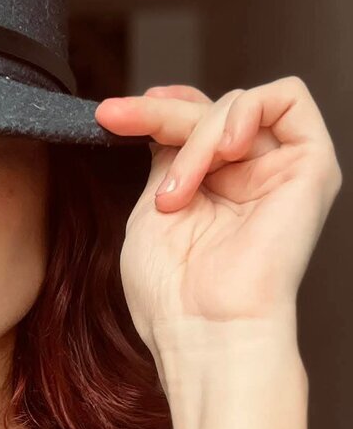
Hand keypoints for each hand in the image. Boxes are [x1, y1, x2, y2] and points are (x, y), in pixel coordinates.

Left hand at [93, 77, 341, 357]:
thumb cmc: (171, 294)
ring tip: (179, 191)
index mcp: (211, 195)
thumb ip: (165, 160)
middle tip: (122, 121)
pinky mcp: (312, 167)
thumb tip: (165, 117)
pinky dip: (246, 110)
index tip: (117, 113)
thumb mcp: (151, 212)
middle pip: (209, 111)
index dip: (159, 108)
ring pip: (238, 105)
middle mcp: (248, 181)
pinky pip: (288, 99)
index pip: (192, 127)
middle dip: (160, 113)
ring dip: (196, 136)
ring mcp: (280, 173)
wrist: (206, 330)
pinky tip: (224, 149)